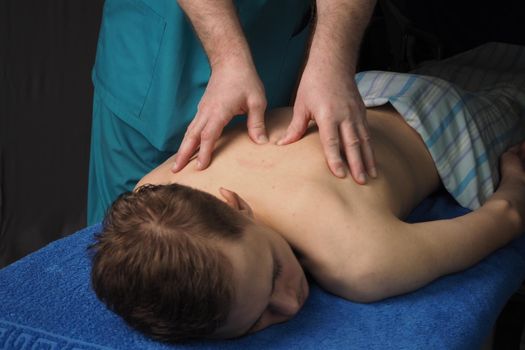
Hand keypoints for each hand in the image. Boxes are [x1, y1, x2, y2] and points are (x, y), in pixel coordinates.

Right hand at [172, 59, 266, 171]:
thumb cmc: (245, 79)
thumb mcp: (257, 101)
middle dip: (183, 154)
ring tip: (177, 164)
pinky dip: (188, 139)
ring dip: (183, 148)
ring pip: (190, 131)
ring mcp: (203, 109)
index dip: (204, 152)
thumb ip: (257, 123)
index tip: (200, 167)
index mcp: (219, 111)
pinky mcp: (203, 108)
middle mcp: (206, 111)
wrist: (230, 60)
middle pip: (191, 136)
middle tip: (175, 171)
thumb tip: (262, 143)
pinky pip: (193, 126)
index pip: (208, 135)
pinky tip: (188, 147)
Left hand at [278, 61, 375, 183]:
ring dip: (368, 159)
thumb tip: (282, 144)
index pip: (332, 141)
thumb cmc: (313, 83)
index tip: (340, 174)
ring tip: (371, 176)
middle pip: (352, 144)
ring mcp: (356, 113)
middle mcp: (345, 115)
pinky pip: (367, 133)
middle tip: (361, 182)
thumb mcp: (301, 104)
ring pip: (364, 140)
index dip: (335, 159)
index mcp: (327, 114)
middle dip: (357, 164)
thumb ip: (295, 127)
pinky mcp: (361, 111)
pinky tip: (371, 160)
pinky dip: (370, 148)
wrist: (333, 62)